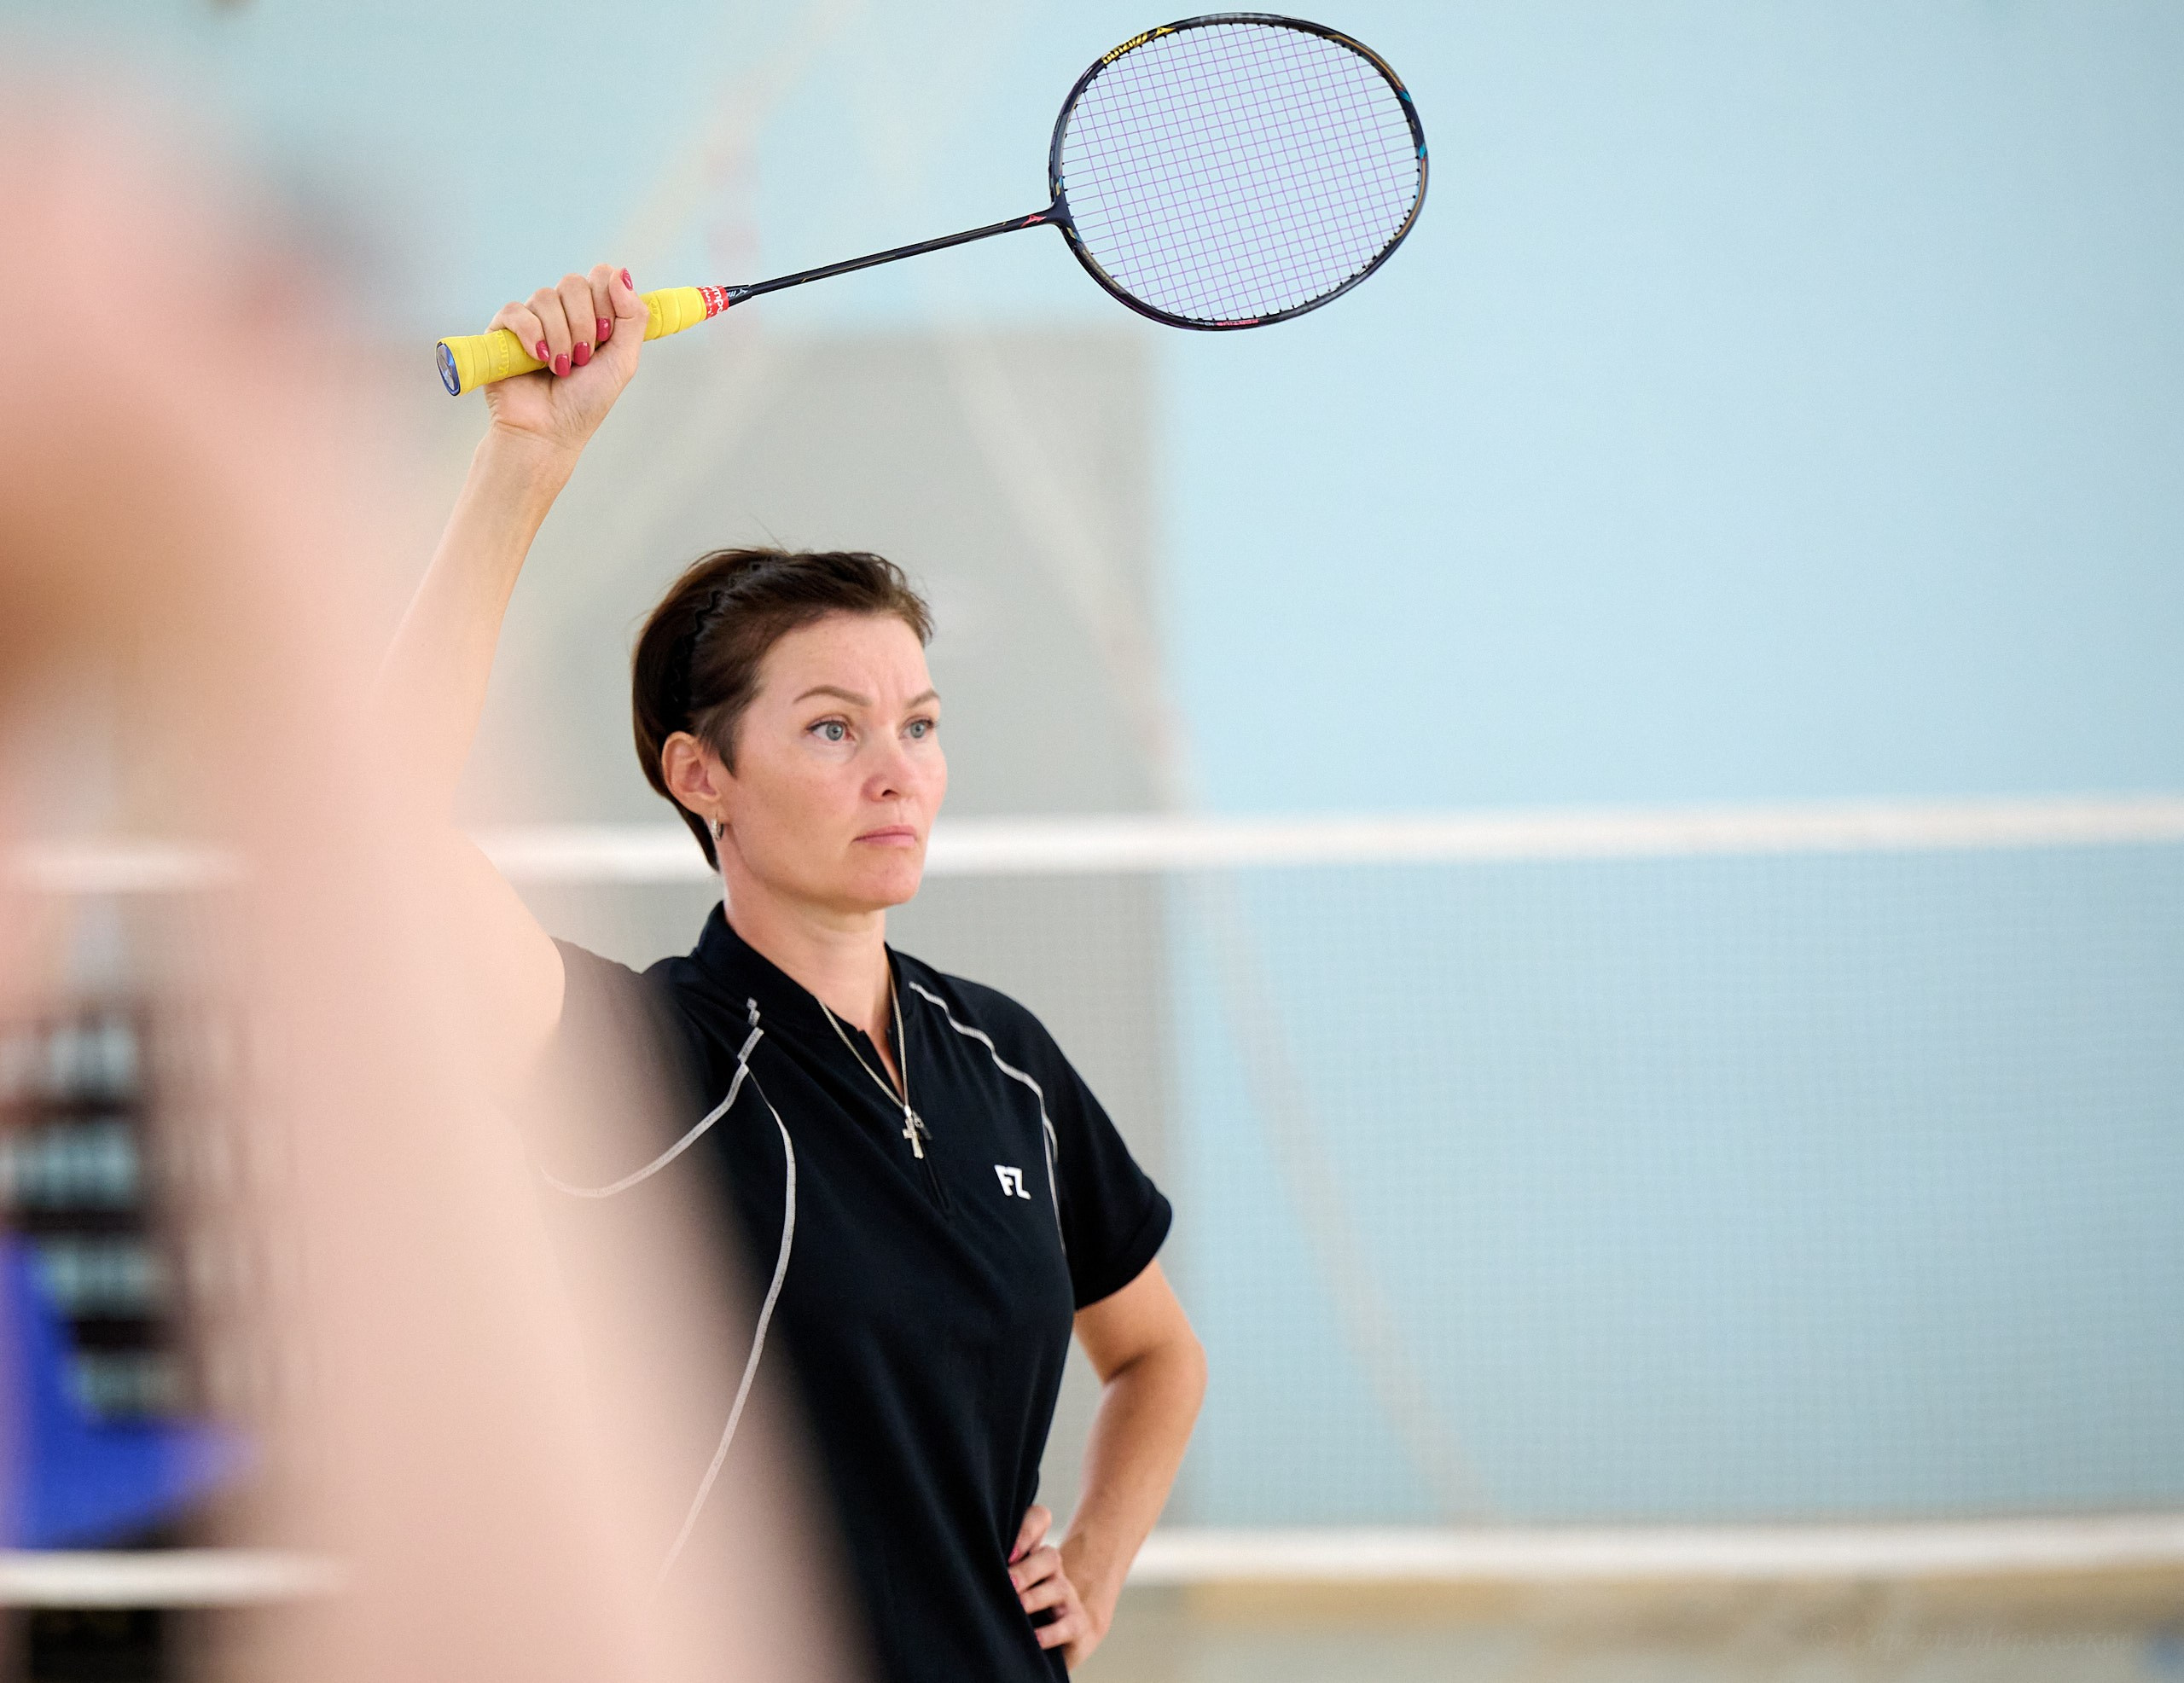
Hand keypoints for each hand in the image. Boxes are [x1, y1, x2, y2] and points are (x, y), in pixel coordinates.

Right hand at [479, 263, 646, 460]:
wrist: (549, 432)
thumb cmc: (586, 402)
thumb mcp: (623, 361)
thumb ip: (633, 317)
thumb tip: (620, 273)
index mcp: (592, 315)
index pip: (600, 275)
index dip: (606, 299)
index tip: (607, 335)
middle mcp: (562, 312)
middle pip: (574, 283)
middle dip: (583, 323)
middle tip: (583, 357)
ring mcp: (532, 319)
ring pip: (545, 297)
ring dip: (559, 336)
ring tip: (560, 368)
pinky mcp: (502, 330)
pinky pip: (516, 311)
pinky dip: (531, 334)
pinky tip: (537, 358)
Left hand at [1008, 1504, 1106, 1668]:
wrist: (1066, 1634)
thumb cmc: (1022, 1606)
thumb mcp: (1008, 1583)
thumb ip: (992, 1569)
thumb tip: (960, 1571)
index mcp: (1034, 1554)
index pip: (1039, 1519)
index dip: (1028, 1528)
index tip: (1009, 1553)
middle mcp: (1052, 1571)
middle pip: (1049, 1556)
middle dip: (1027, 1570)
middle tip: (1008, 1582)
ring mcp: (1067, 1597)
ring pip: (1058, 1587)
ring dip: (1035, 1597)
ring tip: (1018, 1607)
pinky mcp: (1077, 1625)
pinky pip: (1068, 1625)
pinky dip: (1051, 1632)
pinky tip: (1033, 1638)